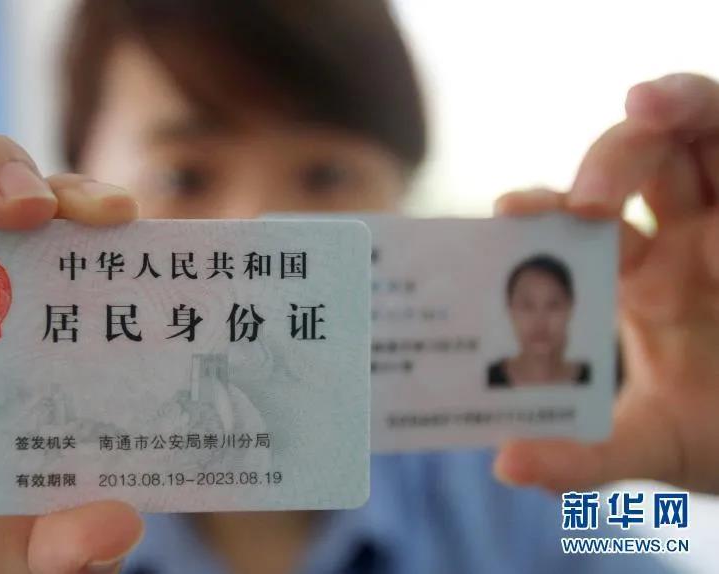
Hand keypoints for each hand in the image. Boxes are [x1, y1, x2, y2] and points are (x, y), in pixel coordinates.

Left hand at [492, 73, 718, 494]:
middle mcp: (690, 237)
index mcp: (641, 276)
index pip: (584, 223)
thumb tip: (506, 465)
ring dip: (683, 106)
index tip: (508, 209)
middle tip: (587, 195)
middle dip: (613, 154)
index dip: (545, 207)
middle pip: (647, 158)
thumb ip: (586, 458)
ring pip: (713, 132)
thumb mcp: (658, 449)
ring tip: (647, 103)